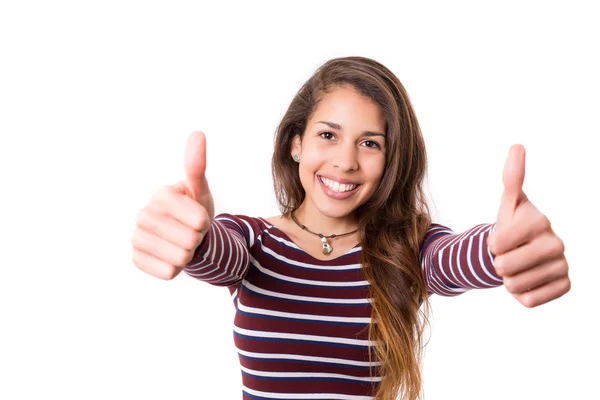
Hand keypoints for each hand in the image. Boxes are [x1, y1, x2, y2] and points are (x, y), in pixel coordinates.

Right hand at [131, 131, 214, 279]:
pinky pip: (168, 272)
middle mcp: (143, 214)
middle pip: (191, 240)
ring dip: (188, 254)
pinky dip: (176, 268)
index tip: (197, 217)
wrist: (182, 237)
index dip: (205, 222)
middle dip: (197, 239)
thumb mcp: (199, 190)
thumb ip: (197, 165)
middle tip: (189, 232)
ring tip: (181, 243)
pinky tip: (170, 256)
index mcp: (161, 194)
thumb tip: (198, 133)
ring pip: (181, 258)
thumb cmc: (194, 210)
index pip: (200, 220)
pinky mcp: (136, 258)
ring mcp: (137, 237)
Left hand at [488, 144, 569, 307]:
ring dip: (508, 280)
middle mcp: (557, 243)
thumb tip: (517, 146)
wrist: (526, 251)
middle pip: (504, 268)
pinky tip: (528, 278)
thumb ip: (511, 177)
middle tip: (508, 254)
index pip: (496, 244)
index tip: (500, 238)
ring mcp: (563, 266)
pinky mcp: (564, 287)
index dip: (490, 244)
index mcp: (539, 221)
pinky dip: (521, 294)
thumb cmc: (513, 225)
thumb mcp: (508, 203)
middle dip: (497, 263)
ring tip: (517, 266)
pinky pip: (528, 301)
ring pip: (514, 286)